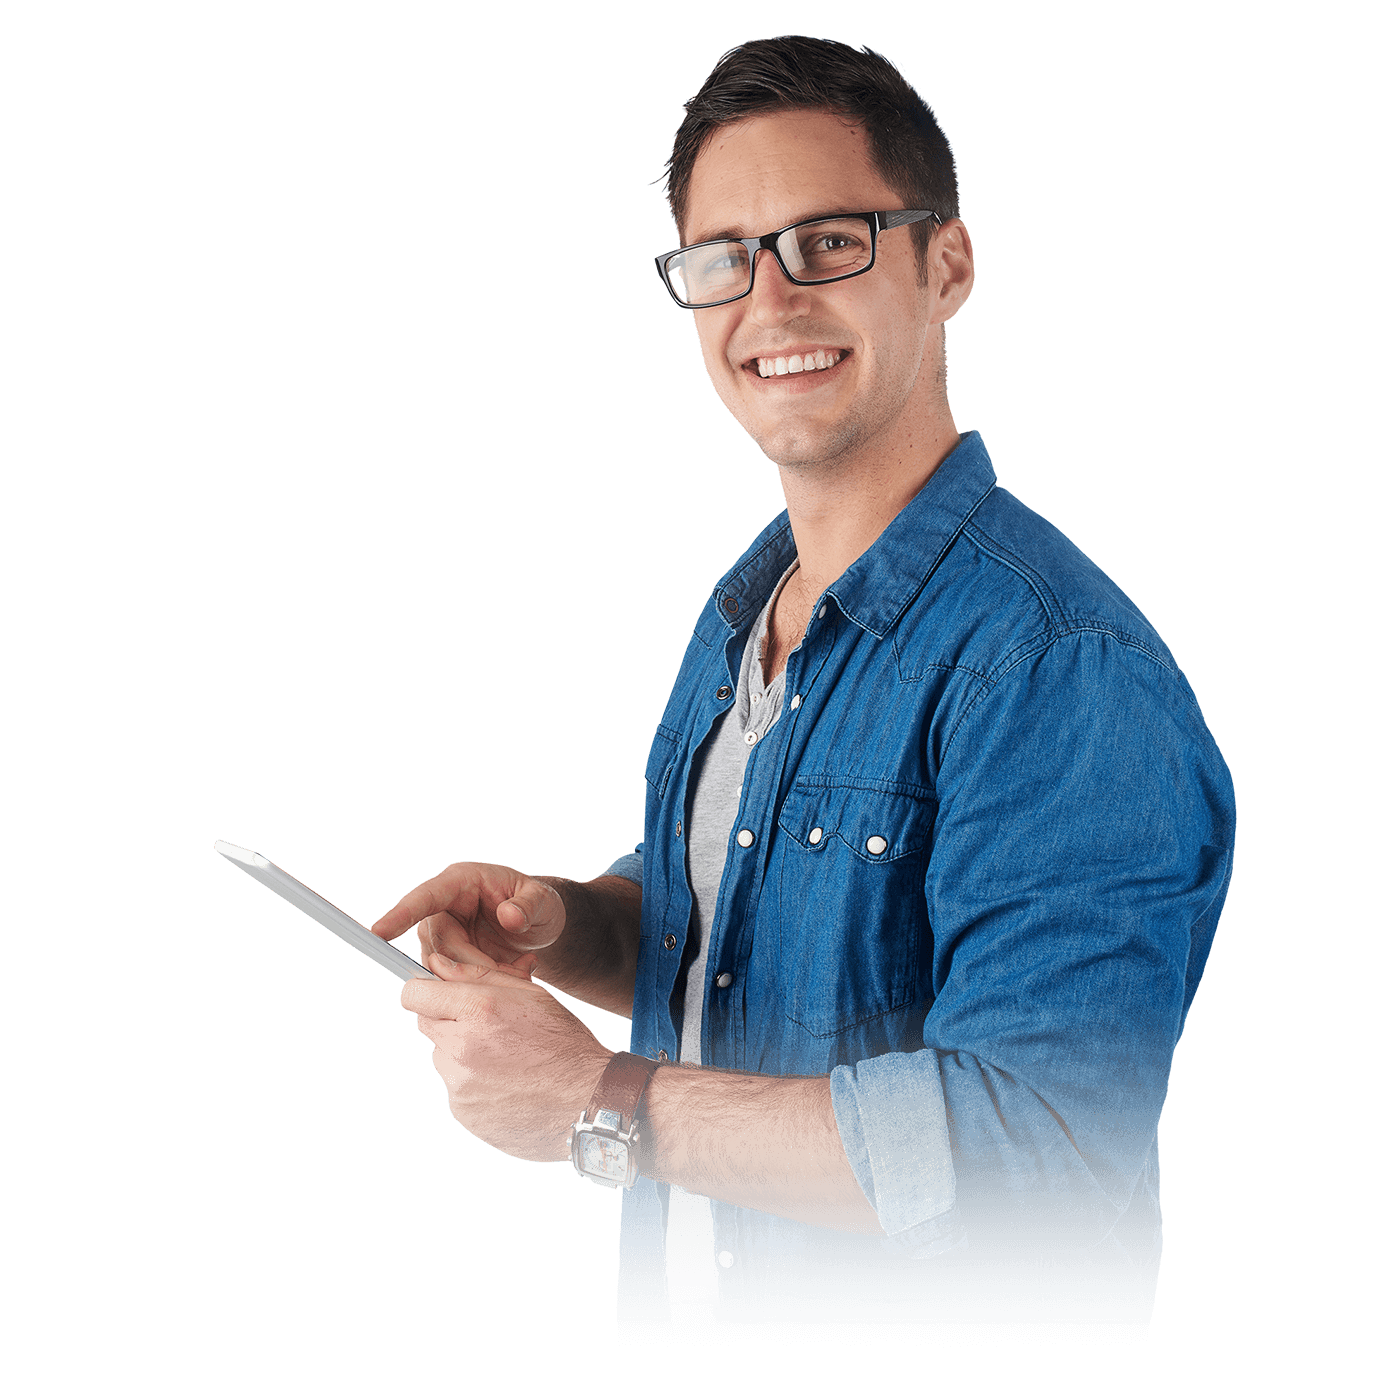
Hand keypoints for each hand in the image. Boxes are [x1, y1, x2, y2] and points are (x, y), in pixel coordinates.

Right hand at [370, 861, 564, 982]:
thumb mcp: (544, 901)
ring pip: (444, 967)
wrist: (541, 926)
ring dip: (479, 980)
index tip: (378, 932)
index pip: (426, 897)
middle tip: (510, 974)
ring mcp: (445, 935)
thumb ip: (529, 905)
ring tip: (521, 972)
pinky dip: (484, 986)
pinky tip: (517, 974)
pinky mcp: (451, 959)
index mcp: (461, 882)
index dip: (402, 914)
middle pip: (438, 944)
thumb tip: (509, 916)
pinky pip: (455, 980)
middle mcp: (445, 907)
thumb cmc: (540, 904)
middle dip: (470, 967)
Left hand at [402, 950, 613, 1160]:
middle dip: (447, 1019)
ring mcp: (459, 1085)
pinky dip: (471, 1082)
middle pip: (425, 1023)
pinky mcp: (462, 1112)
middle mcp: (462, 1048)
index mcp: (479, 1010)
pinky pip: (454, 1087)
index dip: (424, 990)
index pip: (413, 994)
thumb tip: (436, 965)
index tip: (436, 993)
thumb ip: (476, 975)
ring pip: (441, 1056)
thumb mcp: (529, 994)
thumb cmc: (563, 1043)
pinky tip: (504, 1081)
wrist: (584, 1101)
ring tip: (502, 1057)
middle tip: (485, 1025)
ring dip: (460, 1052)